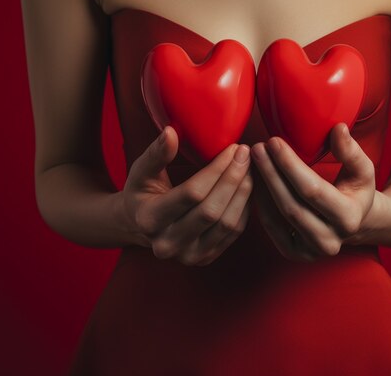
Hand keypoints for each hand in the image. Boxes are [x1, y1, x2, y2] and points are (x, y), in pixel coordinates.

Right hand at [122, 125, 252, 265]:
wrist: (140, 225)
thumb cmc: (142, 191)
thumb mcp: (141, 171)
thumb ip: (156, 153)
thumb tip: (171, 132)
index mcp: (149, 220)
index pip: (192, 193)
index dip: (216, 169)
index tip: (233, 148)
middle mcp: (168, 244)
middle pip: (212, 211)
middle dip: (233, 178)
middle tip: (246, 154)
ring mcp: (189, 256)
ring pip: (227, 224)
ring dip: (243, 193)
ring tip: (250, 167)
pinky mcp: (206, 258)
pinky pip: (234, 233)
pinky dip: (244, 207)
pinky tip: (247, 186)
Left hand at [250, 123, 374, 261]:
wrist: (352, 222)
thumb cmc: (354, 190)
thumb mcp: (362, 170)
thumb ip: (351, 151)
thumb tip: (338, 129)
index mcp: (349, 218)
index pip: (312, 190)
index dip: (290, 165)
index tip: (273, 141)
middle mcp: (330, 241)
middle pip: (290, 205)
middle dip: (270, 173)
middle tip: (257, 148)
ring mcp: (310, 252)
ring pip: (276, 217)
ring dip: (261, 186)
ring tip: (252, 160)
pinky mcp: (293, 253)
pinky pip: (269, 227)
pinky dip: (259, 202)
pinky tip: (254, 179)